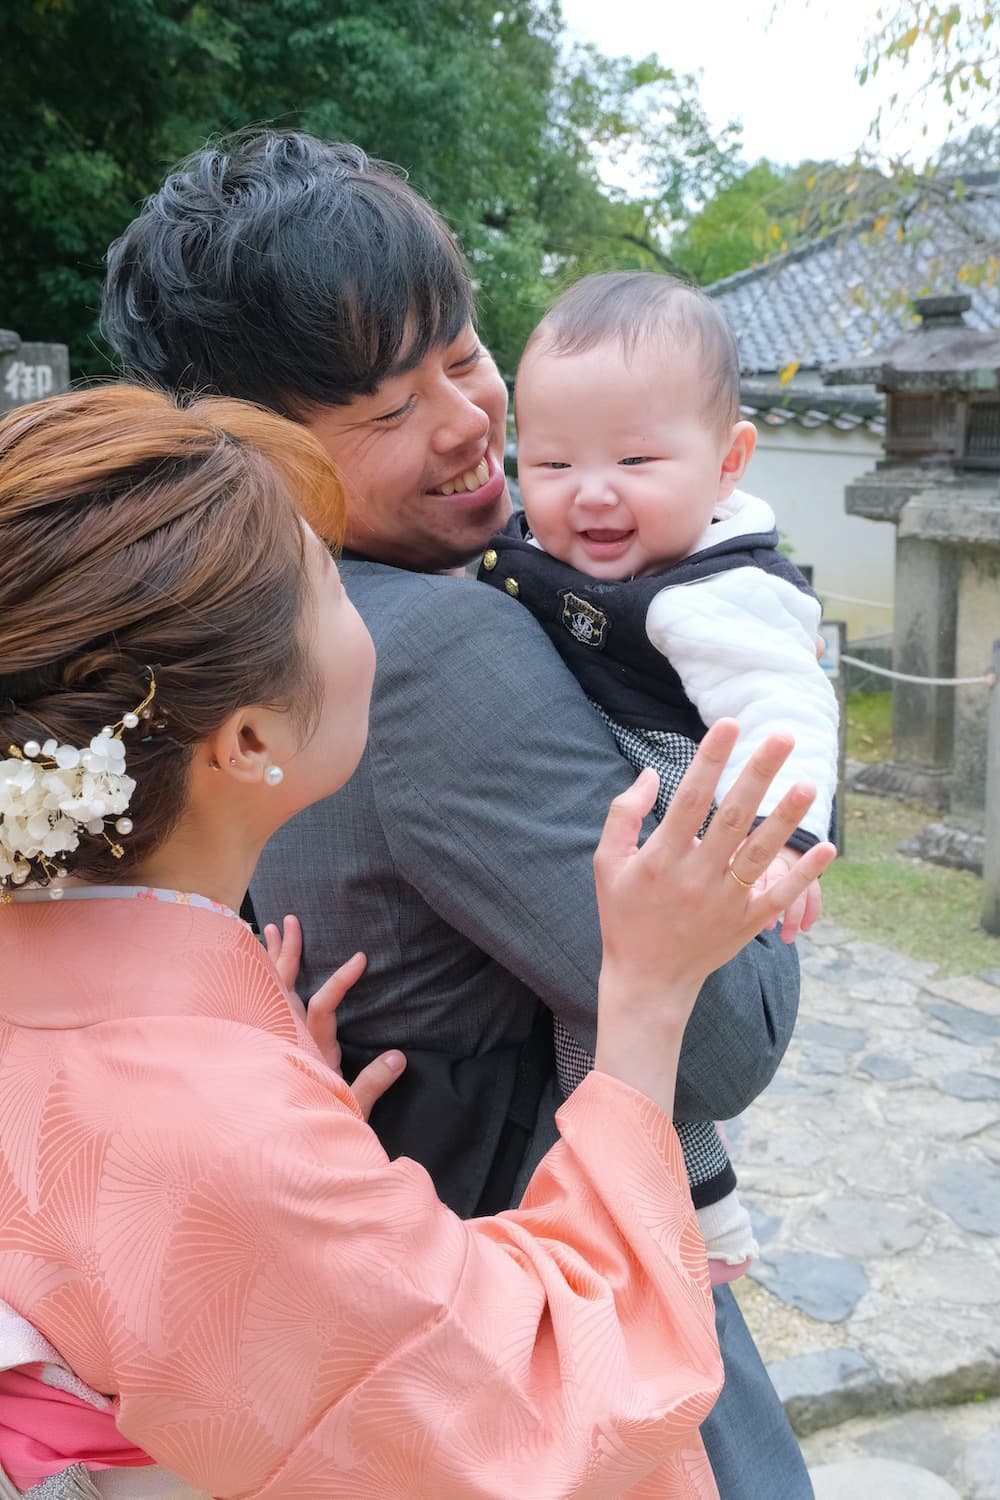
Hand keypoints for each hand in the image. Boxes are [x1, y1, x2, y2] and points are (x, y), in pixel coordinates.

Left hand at [263, 915, 404, 1118]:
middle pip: (283, 988)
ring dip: (269, 961)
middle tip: (289, 920)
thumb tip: (399, 1056)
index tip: (360, 957)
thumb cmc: (316, 1128)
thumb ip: (373, 1082)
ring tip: (266, 929)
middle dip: (287, 952)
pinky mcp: (267, 1048)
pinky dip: (255, 985)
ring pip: (267, 994)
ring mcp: (275, 1042)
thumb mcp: (351, 1108)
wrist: (282, 1153)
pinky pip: (256, 1007)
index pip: (323, 1005)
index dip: (340, 980)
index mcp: (310, 1050)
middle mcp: (288, 1040)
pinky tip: (251, 969)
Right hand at [592, 721, 835, 1112]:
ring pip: (759, 854)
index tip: (729, 725)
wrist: (646, 981)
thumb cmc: (625, 914)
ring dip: (785, 820)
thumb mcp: (607, 864)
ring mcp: (723, 903)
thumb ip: (623, 815)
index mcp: (660, 858)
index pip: (689, 800)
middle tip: (782, 736)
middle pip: (732, 818)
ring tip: (809, 784)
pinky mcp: (745, 925)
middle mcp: (694, 878)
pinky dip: (804, 876)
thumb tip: (652, 774)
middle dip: (757, 774)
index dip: (709, 760)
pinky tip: (828, 849)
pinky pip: (778, 897)